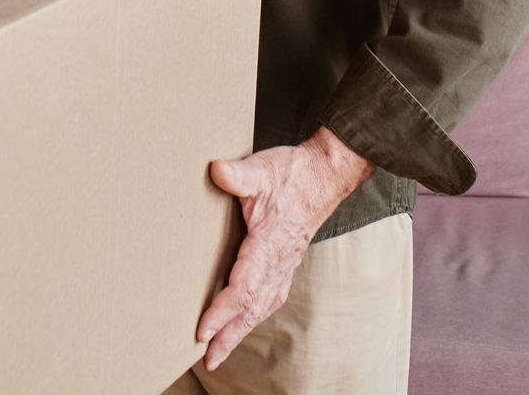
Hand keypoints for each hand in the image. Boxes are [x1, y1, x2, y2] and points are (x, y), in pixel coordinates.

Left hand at [195, 127, 375, 370]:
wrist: (325, 174)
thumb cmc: (293, 173)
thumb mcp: (261, 169)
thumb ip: (238, 173)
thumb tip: (216, 170)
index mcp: (268, 245)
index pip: (242, 288)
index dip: (222, 312)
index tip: (202, 331)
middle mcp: (278, 262)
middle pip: (251, 308)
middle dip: (228, 335)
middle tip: (208, 359)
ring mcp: (285, 264)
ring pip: (261, 306)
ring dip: (240, 330)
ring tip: (220, 350)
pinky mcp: (287, 261)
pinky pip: (270, 296)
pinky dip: (255, 314)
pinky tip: (246, 320)